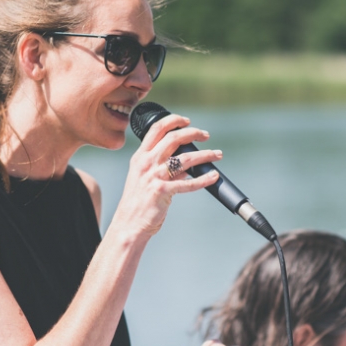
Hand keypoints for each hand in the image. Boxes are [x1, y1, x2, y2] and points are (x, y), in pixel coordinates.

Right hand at [108, 113, 221, 241]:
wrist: (129, 224)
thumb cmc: (138, 202)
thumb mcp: (145, 179)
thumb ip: (163, 169)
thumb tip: (187, 166)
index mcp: (140, 157)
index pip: (157, 129)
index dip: (174, 121)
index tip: (187, 121)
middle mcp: (146, 163)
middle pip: (173, 138)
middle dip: (193, 133)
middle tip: (205, 135)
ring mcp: (153, 177)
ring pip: (185, 158)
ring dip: (205, 154)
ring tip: (216, 154)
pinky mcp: (162, 191)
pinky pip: (188, 183)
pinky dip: (204, 179)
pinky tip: (213, 176)